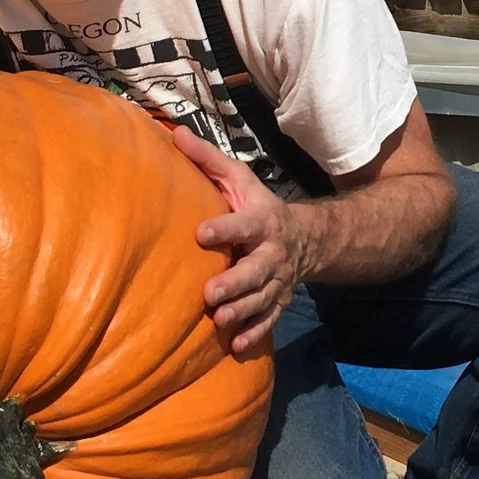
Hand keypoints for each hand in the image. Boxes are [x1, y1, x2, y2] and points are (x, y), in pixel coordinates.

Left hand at [170, 127, 301, 358]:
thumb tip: (174, 133)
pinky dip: (254, 333)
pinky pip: (269, 320)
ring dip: (241, 311)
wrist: (305, 238)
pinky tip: (235, 345)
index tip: (200, 234)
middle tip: (210, 293)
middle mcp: (273, 253)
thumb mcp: (239, 180)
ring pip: (262, 298)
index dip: (224, 229)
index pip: (243, 224)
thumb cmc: (257, 206)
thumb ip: (208, 160)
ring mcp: (277, 281)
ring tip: (219, 319)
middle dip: (235, 282)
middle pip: (256, 270)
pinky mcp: (278, 301)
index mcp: (261, 221)